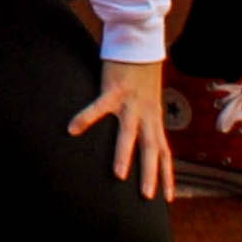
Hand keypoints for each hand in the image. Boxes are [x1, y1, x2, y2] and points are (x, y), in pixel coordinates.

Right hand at [70, 56, 171, 192]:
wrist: (139, 43)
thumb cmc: (141, 73)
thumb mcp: (148, 100)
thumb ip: (145, 119)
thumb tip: (142, 138)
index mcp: (154, 118)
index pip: (165, 151)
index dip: (168, 174)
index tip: (168, 198)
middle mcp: (146, 113)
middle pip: (151, 147)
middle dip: (150, 172)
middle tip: (147, 195)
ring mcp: (130, 102)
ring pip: (129, 131)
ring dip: (124, 153)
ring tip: (118, 174)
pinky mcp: (114, 89)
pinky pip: (99, 107)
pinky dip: (86, 118)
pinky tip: (73, 129)